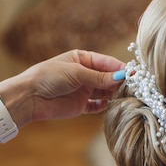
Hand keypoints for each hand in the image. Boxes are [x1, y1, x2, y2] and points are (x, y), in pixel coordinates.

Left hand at [1, 49, 124, 127]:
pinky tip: (109, 105)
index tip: (133, 74)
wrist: (31, 97)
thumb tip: (121, 77)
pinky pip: (97, 106)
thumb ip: (99, 77)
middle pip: (108, 77)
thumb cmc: (49, 77)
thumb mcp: (77, 73)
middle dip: (119, 82)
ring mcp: (83, 90)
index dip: (120, 68)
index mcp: (82, 59)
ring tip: (124, 96)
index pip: (107, 63)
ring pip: (105, 92)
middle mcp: (85, 74)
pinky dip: (104, 106)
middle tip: (133, 87)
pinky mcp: (81, 105)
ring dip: (114, 94)